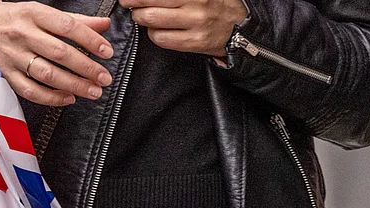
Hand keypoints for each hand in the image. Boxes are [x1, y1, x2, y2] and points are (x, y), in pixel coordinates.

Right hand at [0, 2, 114, 106]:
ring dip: (73, 84)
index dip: (90, 40)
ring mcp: (13, 56)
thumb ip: (73, 20)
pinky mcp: (6, 74)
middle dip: (86, 67)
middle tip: (103, 77)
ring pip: (47, 74)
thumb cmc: (11, 19)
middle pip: (59, 53)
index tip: (106, 51)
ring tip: (92, 90)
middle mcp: (22, 34)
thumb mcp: (39, 11)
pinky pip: (30, 90)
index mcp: (33, 14)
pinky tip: (67, 98)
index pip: (67, 27)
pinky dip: (51, 97)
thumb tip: (103, 25)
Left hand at [120, 0, 247, 57]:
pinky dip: (153, 34)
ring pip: (151, 19)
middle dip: (133, 1)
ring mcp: (196, 23)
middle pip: (150, 1)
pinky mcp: (193, 42)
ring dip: (141, 17)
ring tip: (142, 15)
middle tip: (128, 2)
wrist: (241, 28)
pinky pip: (160, 38)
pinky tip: (157, 29)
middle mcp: (198, 2)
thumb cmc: (216, 5)